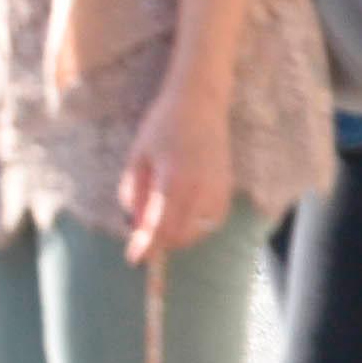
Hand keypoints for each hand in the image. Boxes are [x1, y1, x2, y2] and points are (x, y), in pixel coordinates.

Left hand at [119, 81, 237, 264]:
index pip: (160, 227)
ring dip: (177, 235)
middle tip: (142, 236)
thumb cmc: (162, 125)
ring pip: (197, 232)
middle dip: (159, 243)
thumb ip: (133, 193)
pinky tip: (181, 212)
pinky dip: (195, 225)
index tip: (134, 259)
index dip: (146, 247)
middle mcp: (200, 190)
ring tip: (160, 219)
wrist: (200, 103)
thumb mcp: (137, 157)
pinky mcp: (227, 189)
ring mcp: (217, 190)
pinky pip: (211, 221)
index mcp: (173, 181)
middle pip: (179, 236)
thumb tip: (134, 225)